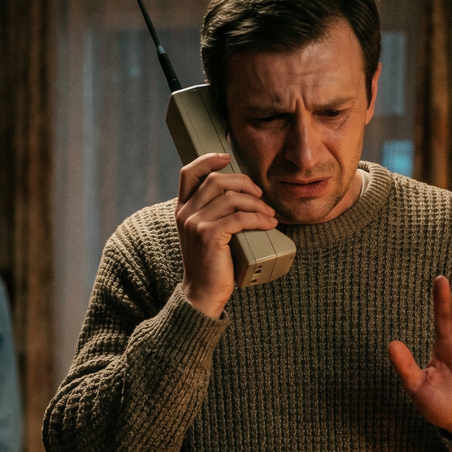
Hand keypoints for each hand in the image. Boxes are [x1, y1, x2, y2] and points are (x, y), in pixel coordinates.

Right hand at [176, 152, 277, 318]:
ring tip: (269, 214)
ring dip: (257, 203)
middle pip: (216, 180)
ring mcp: (195, 224)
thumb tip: (238, 192)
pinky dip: (259, 218)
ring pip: (231, 197)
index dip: (209, 160)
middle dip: (244, 183)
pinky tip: (268, 224)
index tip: (228, 159)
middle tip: (260, 195)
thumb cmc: (211, 263)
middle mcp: (185, 213)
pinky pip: (240, 217)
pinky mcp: (209, 235)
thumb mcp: (204, 232)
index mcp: (182, 209)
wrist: (202, 293)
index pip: (189, 172)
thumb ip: (212, 212)